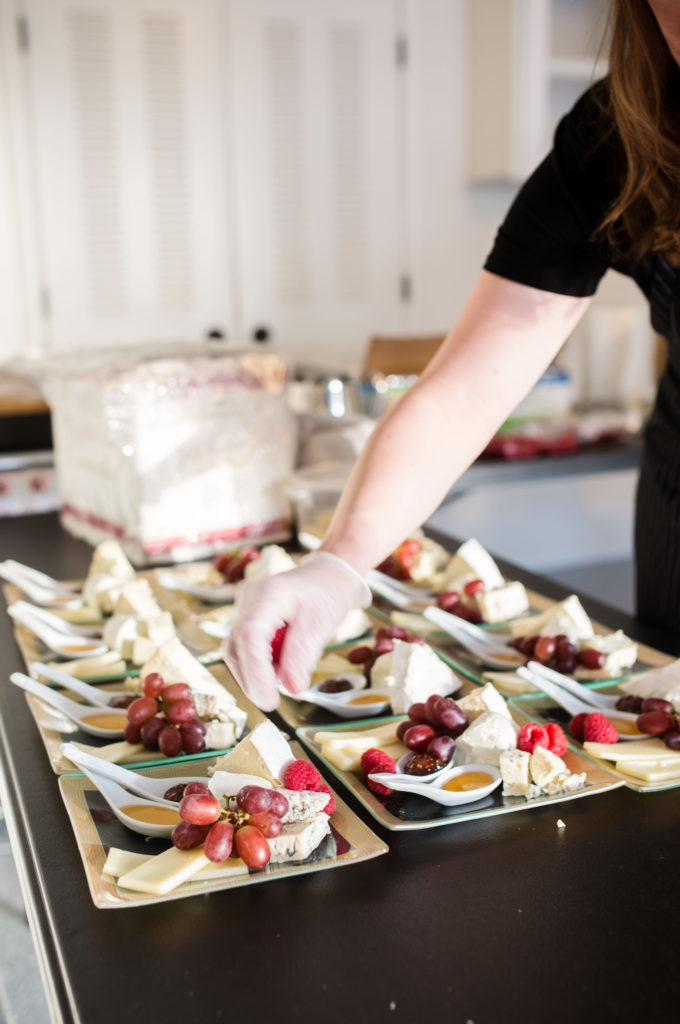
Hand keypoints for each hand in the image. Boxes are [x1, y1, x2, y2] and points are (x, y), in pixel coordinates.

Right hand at [222, 551, 370, 711]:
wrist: (329, 575)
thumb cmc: (329, 594)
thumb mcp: (322, 626)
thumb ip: (302, 656)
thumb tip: (293, 689)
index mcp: (268, 594)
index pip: (250, 636)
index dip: (255, 672)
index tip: (269, 700)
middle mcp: (249, 598)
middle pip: (235, 646)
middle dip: (252, 679)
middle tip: (273, 701)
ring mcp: (245, 606)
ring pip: (235, 649)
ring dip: (254, 673)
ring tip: (284, 677)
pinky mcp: (247, 616)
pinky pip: (244, 646)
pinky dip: (259, 663)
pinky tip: (279, 666)